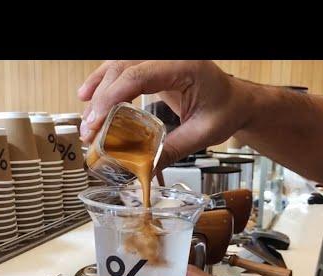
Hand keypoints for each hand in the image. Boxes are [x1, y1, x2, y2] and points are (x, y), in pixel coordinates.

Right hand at [77, 60, 251, 169]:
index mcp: (185, 66)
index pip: (139, 75)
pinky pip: (121, 69)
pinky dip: (103, 82)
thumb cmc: (225, 111)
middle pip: (122, 70)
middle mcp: (169, 58)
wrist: (235, 101)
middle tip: (89, 130)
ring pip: (117, 67)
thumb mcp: (202, 134)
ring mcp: (159, 60)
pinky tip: (86, 95)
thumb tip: (143, 171)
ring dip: (97, 91)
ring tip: (87, 122)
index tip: (97, 121)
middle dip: (100, 100)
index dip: (112, 97)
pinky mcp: (152, 67)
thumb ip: (172, 150)